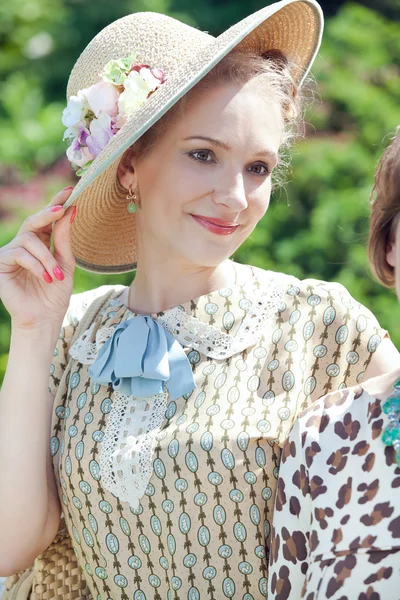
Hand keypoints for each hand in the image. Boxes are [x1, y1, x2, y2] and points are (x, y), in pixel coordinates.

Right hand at [0, 187, 76, 330]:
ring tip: (56, 275)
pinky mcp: (1, 263)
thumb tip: (71, 210)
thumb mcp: (66, 264)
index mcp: (41, 243)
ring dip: (47, 257)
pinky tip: (45, 278)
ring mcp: (11, 253)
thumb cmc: (55, 294)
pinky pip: (19, 254)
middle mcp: (24, 245)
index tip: (72, 190)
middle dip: (49, 213)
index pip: (48, 219)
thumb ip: (64, 238)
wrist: (43, 318)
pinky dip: (36, 265)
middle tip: (63, 209)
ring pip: (30, 240)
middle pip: (34, 221)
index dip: (57, 203)